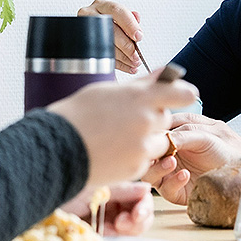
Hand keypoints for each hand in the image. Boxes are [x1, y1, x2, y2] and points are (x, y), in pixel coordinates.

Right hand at [49, 66, 197, 187]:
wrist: (55, 149)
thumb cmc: (78, 115)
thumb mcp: (109, 91)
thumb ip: (142, 84)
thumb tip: (166, 72)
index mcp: (140, 97)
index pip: (182, 93)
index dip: (184, 94)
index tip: (185, 94)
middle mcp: (146, 121)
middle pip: (166, 118)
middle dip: (153, 118)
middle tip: (129, 119)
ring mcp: (142, 146)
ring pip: (160, 141)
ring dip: (148, 139)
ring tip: (120, 137)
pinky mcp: (137, 167)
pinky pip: (146, 159)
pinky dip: (135, 156)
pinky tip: (114, 151)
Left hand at [62, 181, 155, 235]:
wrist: (35, 198)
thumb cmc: (60, 184)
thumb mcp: (94, 185)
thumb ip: (121, 189)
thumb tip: (145, 189)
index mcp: (114, 186)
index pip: (141, 197)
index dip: (144, 207)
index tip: (137, 215)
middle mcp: (111, 201)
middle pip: (139, 215)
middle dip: (137, 221)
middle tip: (122, 224)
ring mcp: (102, 219)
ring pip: (128, 230)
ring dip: (124, 232)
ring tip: (110, 229)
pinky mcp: (92, 235)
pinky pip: (112, 240)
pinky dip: (111, 239)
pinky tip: (102, 234)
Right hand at [77, 0, 144, 72]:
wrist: (89, 28)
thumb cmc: (107, 23)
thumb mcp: (118, 16)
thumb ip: (129, 18)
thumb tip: (137, 19)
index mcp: (102, 5)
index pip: (117, 10)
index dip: (129, 24)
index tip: (138, 36)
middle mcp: (90, 14)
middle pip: (110, 30)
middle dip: (126, 45)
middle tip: (136, 55)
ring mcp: (83, 29)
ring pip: (104, 45)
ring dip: (122, 57)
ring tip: (133, 63)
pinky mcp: (81, 44)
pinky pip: (100, 57)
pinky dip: (116, 64)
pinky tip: (126, 67)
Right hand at [142, 113, 240, 205]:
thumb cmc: (228, 149)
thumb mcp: (207, 134)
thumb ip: (183, 133)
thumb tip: (161, 137)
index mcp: (177, 133)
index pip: (155, 132)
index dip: (152, 133)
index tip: (152, 134)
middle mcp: (171, 152)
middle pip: (147, 153)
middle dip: (150, 152)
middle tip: (157, 150)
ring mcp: (171, 172)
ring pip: (150, 172)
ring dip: (158, 167)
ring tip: (171, 161)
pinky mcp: (176, 190)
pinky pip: (165, 189)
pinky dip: (173, 181)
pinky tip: (185, 174)